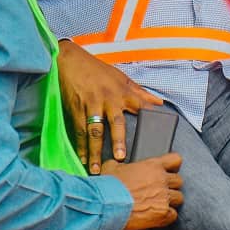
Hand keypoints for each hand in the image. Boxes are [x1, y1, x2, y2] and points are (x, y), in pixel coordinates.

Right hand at [57, 40, 162, 173]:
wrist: (71, 61)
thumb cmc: (98, 70)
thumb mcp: (121, 77)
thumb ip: (140, 92)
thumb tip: (159, 102)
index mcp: (122, 91)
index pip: (139, 105)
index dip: (148, 117)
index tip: (156, 134)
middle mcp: (108, 99)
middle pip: (115, 122)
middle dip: (118, 140)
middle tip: (120, 157)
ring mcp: (91, 105)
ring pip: (94, 131)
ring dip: (95, 151)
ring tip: (96, 169)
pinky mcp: (76, 109)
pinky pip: (79, 131)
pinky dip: (80, 146)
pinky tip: (82, 159)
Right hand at [102, 153, 183, 229]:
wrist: (106, 204)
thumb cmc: (108, 187)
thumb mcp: (112, 167)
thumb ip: (122, 164)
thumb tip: (119, 166)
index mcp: (152, 166)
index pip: (175, 160)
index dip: (173, 166)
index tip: (170, 171)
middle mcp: (161, 179)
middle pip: (178, 181)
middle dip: (171, 186)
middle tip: (160, 191)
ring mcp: (163, 196)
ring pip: (179, 198)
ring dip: (170, 202)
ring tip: (158, 205)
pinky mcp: (163, 213)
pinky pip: (173, 215)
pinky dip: (167, 217)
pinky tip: (157, 216)